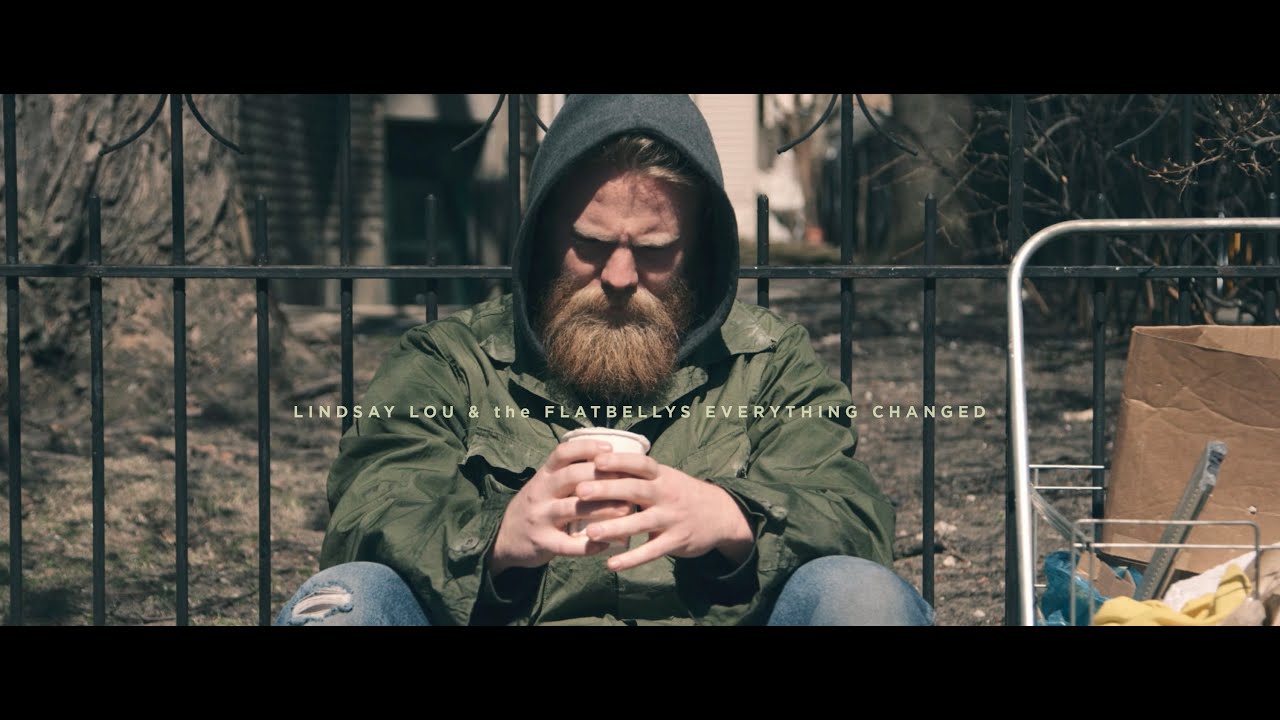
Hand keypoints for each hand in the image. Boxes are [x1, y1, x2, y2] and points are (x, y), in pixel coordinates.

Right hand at [488, 439, 634, 575]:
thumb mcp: (545, 485)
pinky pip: (568, 544)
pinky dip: (589, 545)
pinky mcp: (542, 542)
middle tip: (628, 482)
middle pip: (572, 477)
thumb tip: (611, 461)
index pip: (562, 453)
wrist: (503, 538)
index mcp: (543, 475)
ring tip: (627, 511)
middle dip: (602, 478)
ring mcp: (540, 517)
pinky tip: (606, 544)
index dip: (587, 448)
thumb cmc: (537, 507)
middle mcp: (540, 492)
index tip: (610, 449)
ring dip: (603, 509)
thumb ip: (568, 475)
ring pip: (573, 509)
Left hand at [574, 452, 755, 572]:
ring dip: (615, 527)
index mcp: (662, 476)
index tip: (597, 460)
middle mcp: (667, 494)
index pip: (640, 464)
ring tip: (590, 532)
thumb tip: (599, 463)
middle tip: (580, 491)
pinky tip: (612, 565)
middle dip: (607, 490)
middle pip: (635, 490)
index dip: (619, 461)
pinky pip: (651, 551)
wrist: (721, 515)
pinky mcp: (676, 541)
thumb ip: (638, 475)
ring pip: (641, 523)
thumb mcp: (666, 477)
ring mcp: (672, 518)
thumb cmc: (681, 494)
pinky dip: (632, 559)